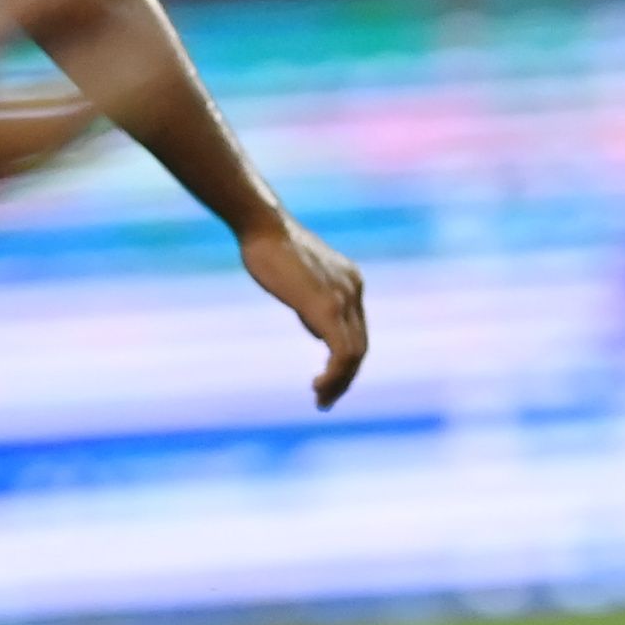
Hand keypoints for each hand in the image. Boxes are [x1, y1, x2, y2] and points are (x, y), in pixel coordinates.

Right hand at [241, 215, 369, 408]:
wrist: (264, 225)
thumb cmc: (271, 247)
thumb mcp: (300, 279)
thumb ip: (314, 304)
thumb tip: (319, 331)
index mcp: (350, 283)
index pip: (357, 330)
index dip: (346, 359)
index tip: (329, 378)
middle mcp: (354, 290)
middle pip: (361, 345)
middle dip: (346, 377)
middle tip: (326, 399)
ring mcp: (344, 298)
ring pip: (355, 353)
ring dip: (340, 381)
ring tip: (322, 399)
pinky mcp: (327, 306)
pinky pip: (342, 351)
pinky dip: (335, 374)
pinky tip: (320, 386)